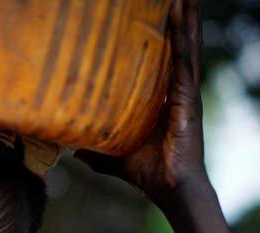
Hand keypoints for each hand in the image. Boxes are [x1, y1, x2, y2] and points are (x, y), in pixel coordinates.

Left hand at [74, 0, 205, 205]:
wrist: (170, 188)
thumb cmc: (150, 173)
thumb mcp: (115, 157)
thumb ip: (97, 150)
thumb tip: (72, 150)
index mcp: (164, 99)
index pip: (164, 59)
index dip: (164, 35)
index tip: (158, 10)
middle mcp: (178, 91)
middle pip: (178, 45)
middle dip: (178, 17)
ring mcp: (186, 93)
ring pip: (185, 45)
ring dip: (184, 17)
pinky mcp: (187, 98)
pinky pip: (183, 61)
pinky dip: (182, 37)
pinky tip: (180, 15)